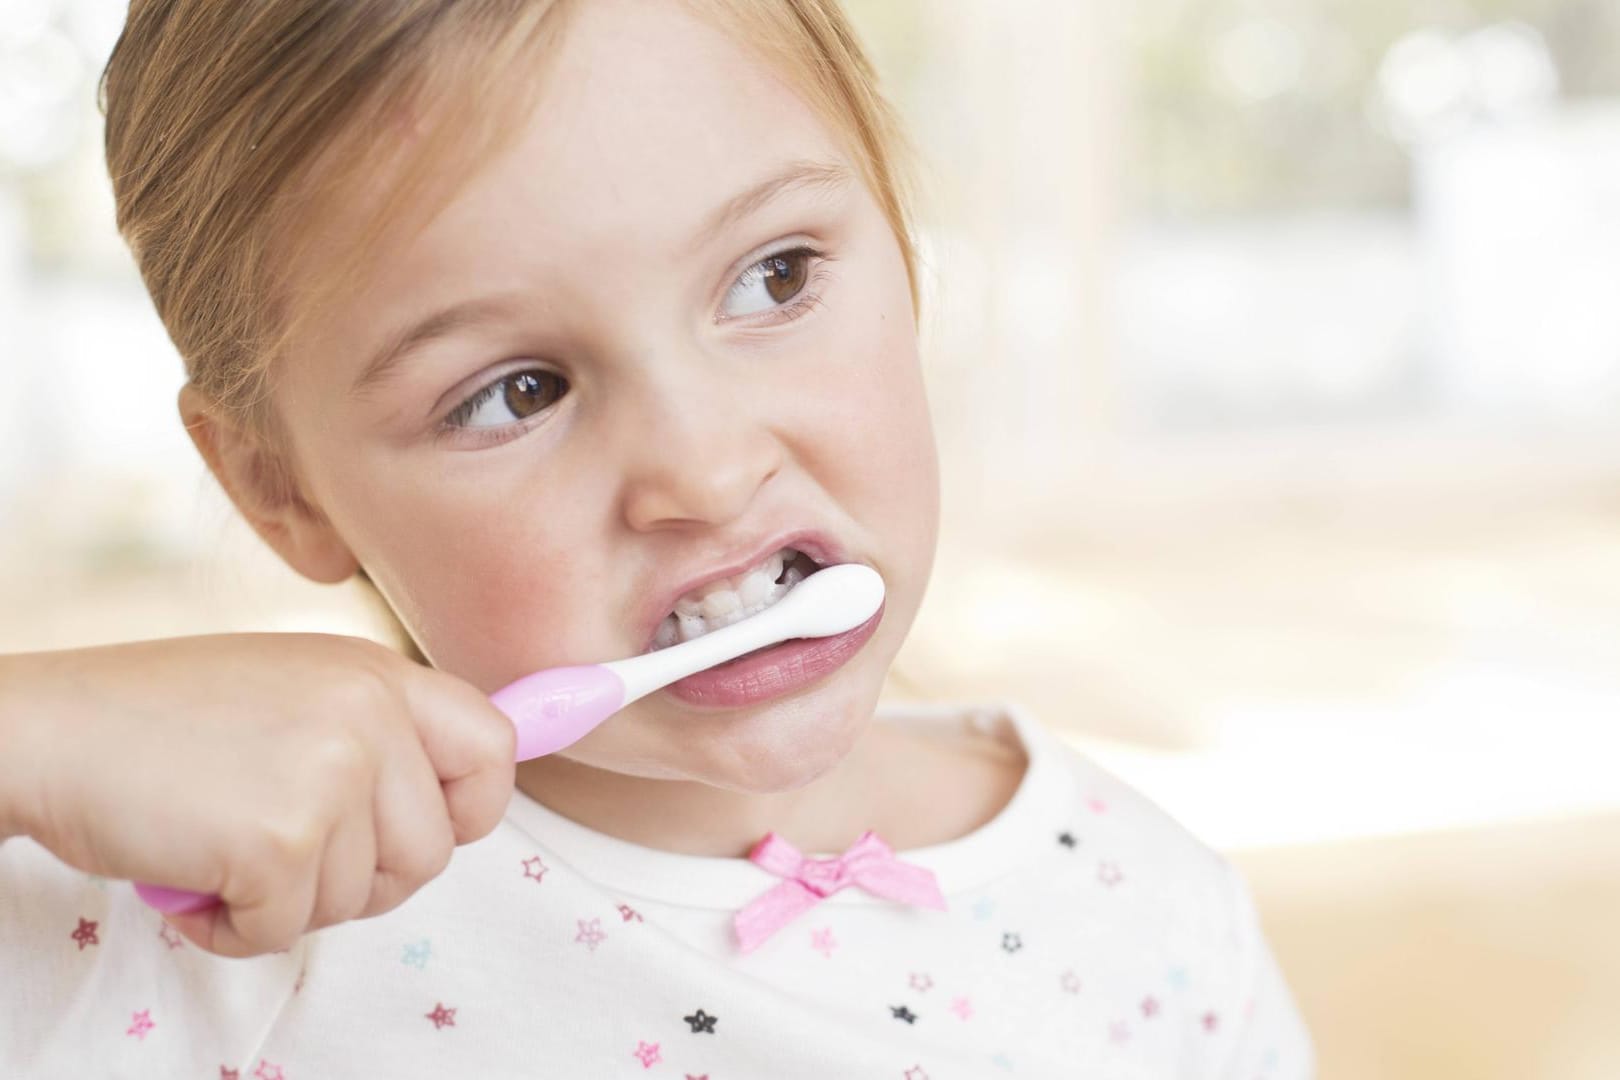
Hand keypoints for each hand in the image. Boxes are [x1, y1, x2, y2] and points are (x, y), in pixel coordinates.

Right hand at [0, 633, 513, 956]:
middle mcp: (370, 714)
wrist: (51, 730)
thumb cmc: (161, 720)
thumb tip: (454, 813)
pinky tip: (193, 882)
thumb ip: (374, 734)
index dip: (472, 808)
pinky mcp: (281, 840)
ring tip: (223, 848)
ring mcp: (332, 774)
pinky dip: (236, 928)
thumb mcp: (296, 690)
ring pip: (360, 898)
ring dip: (290, 900)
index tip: (431, 830)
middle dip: (362, 878)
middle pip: (430, 852)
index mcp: (379, 674)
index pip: (494, 748)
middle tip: (287, 855)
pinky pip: (288, 929)